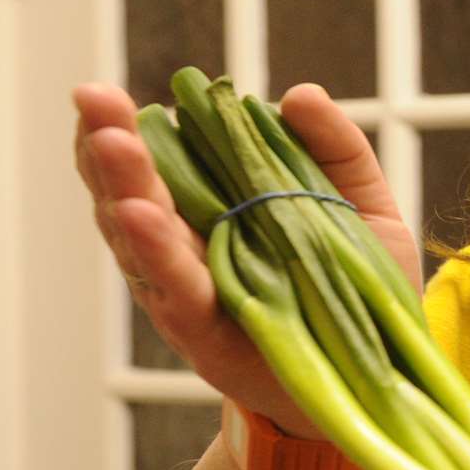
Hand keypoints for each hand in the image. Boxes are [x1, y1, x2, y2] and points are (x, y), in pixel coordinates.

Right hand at [72, 82, 421, 437]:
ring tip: (111, 146)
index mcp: (214, 212)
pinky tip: (140, 216)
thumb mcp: (364, 206)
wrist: (376, 375)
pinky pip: (176, 292)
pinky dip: (156, 254)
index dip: (122, 131)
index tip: (101, 95)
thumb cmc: (359, 288)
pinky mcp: (204, 336)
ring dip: (124, 190)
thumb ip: (336, 148)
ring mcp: (189, 295)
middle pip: (131, 194)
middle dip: (109, 147)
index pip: (153, 165)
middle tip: (93, 101)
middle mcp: (187, 252)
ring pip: (140, 240)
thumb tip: (298, 94)